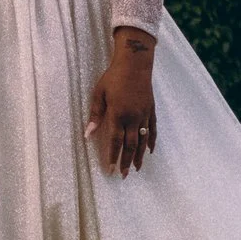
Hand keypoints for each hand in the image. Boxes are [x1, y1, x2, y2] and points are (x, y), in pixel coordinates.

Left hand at [86, 29, 157, 176]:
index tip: (110, 169)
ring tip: (136, 169)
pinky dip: (152, 142)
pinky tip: (150, 151)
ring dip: (138, 156)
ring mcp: (144, 115)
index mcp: (118, 114)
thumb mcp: (99, 94)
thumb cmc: (113, 77)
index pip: (115, 141)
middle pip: (130, 145)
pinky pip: (153, 130)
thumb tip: (87, 133)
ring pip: (143, 141)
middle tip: (122, 175)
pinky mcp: (151, 111)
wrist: (135, 64)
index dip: (113, 156)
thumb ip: (95, 115)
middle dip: (126, 161)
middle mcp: (133, 118)